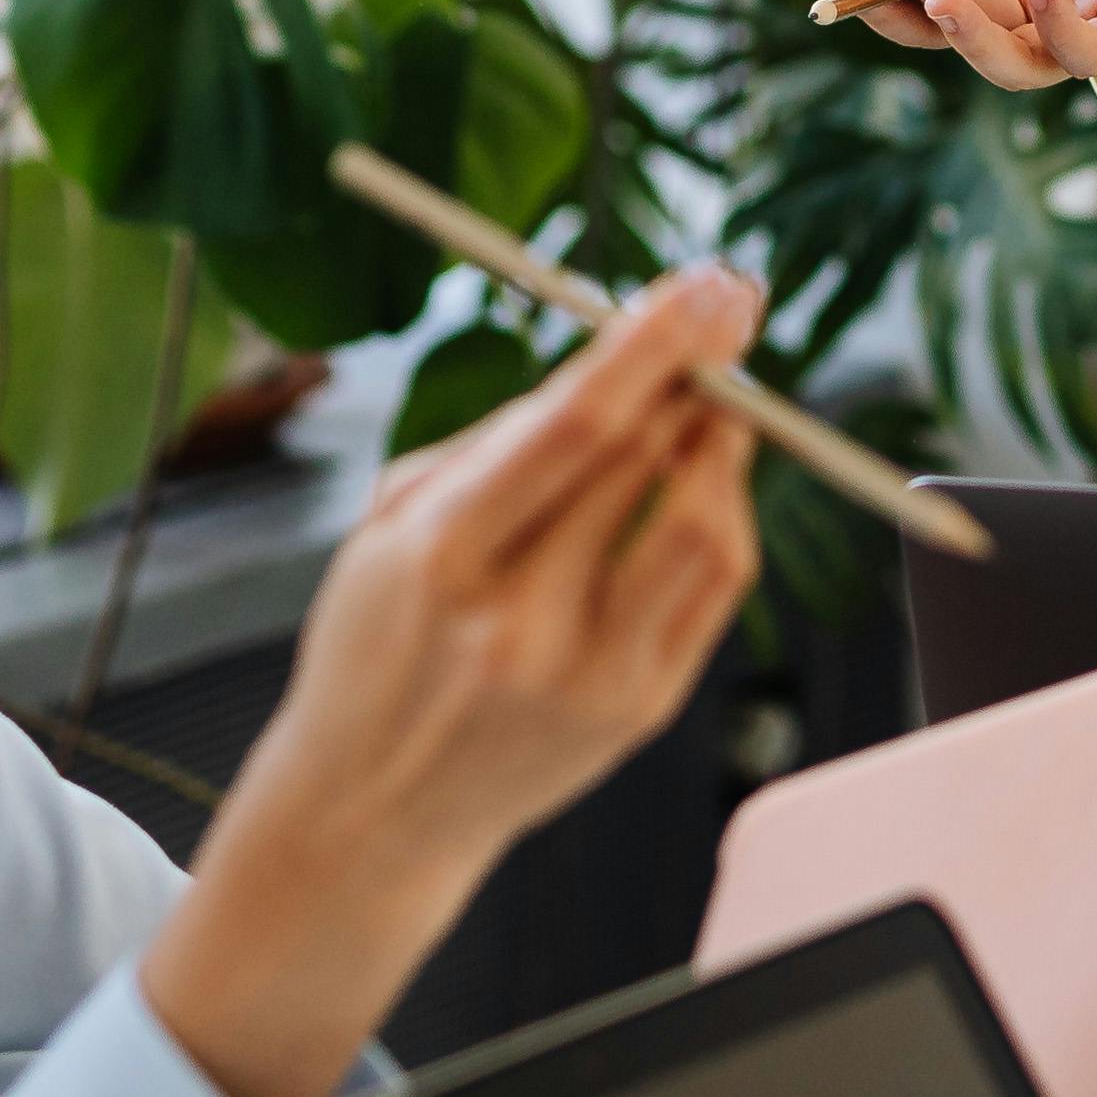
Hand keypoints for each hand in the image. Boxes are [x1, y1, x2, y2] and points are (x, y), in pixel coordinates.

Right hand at [139, 271, 764, 1096]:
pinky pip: (714, 588)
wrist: (369, 811)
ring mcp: (589, 675)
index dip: (652, 344)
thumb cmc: (378, 644)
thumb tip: (616, 360)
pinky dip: (723, 514)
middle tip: (727, 306)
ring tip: (709, 400)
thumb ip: (496, 442)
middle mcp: (520, 623)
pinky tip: (702, 480)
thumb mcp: (389, 526)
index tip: (704, 284)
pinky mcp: (638, 710)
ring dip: (722, 443)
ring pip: (705, 527)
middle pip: (646, 463)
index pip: (575, 427)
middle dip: (701, 367)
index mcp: (442, 558)